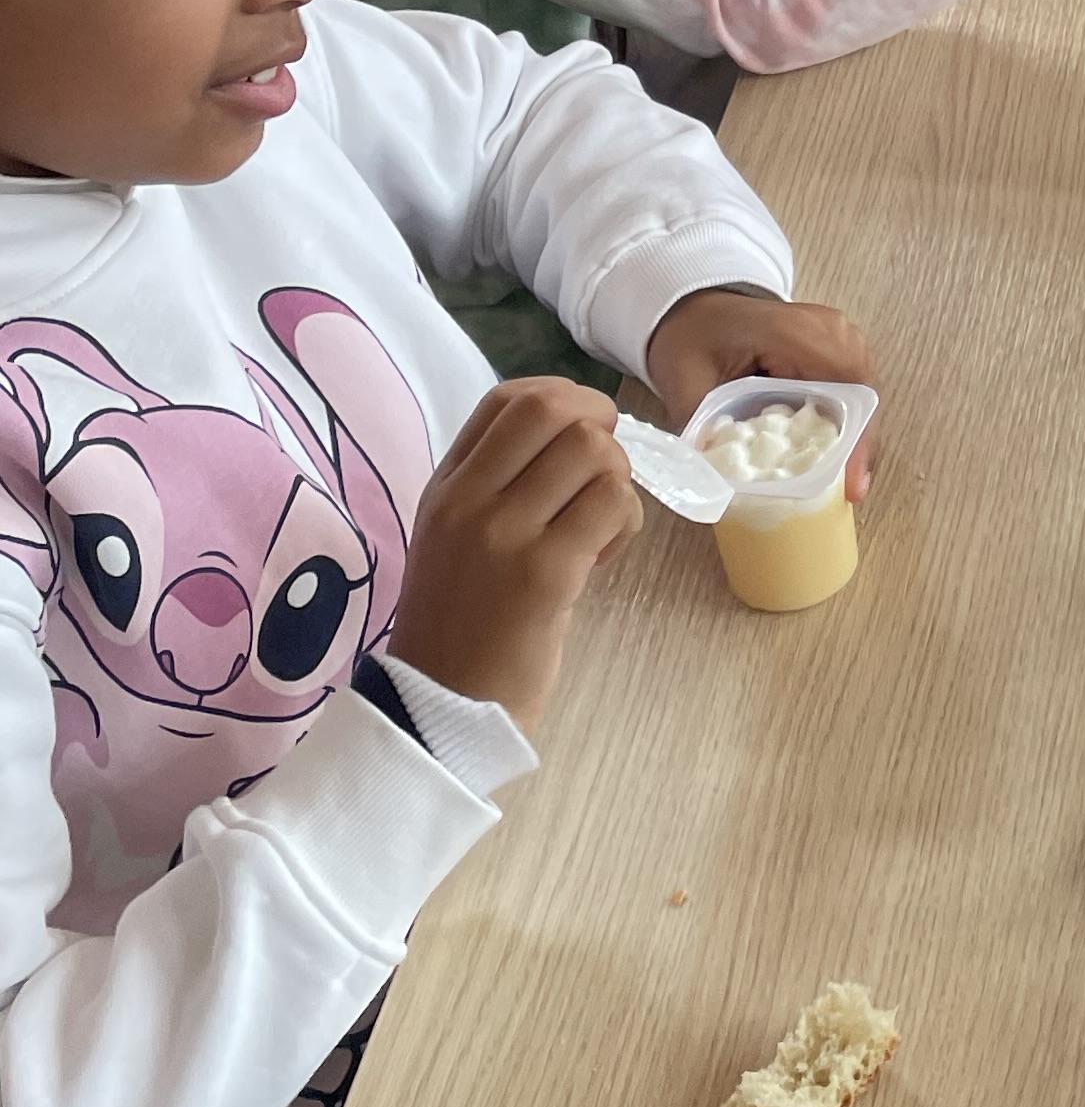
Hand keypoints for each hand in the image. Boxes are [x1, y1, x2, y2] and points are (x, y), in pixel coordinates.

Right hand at [391, 380, 642, 727]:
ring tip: (596, 530)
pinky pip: (612, 505)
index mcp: (446, 485)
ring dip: (616, 483)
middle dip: (600, 426)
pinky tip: (598, 559)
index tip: (582, 434)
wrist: (439, 708)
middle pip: (552, 409)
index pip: (507, 399)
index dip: (563, 399)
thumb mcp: (458, 537)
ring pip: (594, 453)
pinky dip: (624, 524)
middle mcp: (467, 499)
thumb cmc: (461, 624)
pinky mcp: (544, 571)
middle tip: (604, 474)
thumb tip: (582, 434)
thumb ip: (502, 483)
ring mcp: (503, 532)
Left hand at [644, 291, 879, 500]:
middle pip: (863, 392)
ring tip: (842, 477)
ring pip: (864, 391)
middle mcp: (827, 326)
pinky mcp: (836, 343)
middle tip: (848, 490)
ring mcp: (837, 332)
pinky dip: (848, 420)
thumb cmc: (692, 337)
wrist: (695, 306)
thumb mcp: (684, 381)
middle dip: (859, 443)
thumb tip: (716, 482)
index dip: (855, 435)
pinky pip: (854, 386)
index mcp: (791, 331)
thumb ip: (700, 428)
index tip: (850, 482)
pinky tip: (833, 450)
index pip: (845, 383)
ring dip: (856, 433)